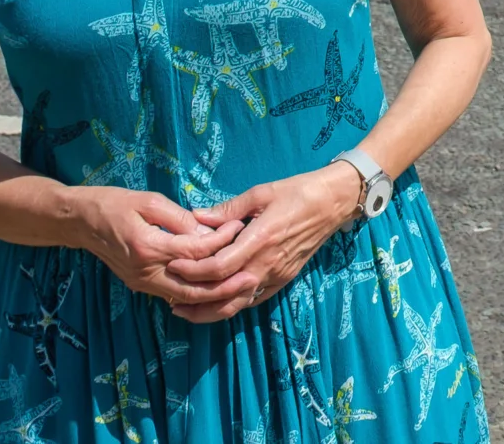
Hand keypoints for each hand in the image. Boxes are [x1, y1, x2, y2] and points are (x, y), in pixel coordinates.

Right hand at [69, 186, 241, 304]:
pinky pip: (174, 294)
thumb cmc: (114, 204)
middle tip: (251, 276)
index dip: (221, 240)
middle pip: (193, 288)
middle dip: (224, 285)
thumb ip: (180, 218)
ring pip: (185, 298)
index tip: (240, 226)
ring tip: (240, 286)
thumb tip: (207, 231)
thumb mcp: (149, 201)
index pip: (195, 250)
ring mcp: (142, 283)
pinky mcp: (141, 285)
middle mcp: (146, 272)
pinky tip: (215, 287)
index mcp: (149, 247)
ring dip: (213, 295)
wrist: (80, 222)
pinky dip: (196, 294)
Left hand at [164, 169, 355, 323]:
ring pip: (238, 304)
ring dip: (209, 311)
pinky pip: (253, 300)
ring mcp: (277, 275)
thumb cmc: (297, 192)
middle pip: (225, 292)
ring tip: (184, 308)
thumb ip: (228, 209)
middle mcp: (268, 263)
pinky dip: (231, 306)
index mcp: (260, 239)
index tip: (173, 265)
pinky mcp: (283, 280)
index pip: (220, 266)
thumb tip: (196, 216)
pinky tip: (214, 305)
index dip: (193, 270)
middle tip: (169, 293)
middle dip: (194, 296)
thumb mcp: (261, 193)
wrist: (333, 203)